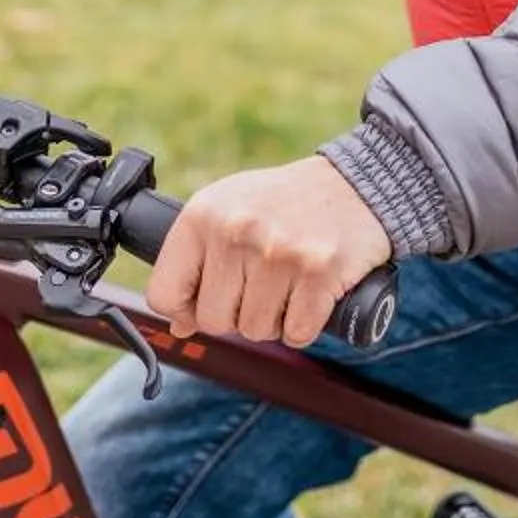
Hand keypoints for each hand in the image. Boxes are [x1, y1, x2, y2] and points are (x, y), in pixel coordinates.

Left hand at [144, 156, 394, 346]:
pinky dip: (304, 325)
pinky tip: (310, 294)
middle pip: (213, 320)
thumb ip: (197, 262)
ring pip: (255, 330)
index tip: (205, 302)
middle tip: (260, 287)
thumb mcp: (229, 213)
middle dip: (236, 315)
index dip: (185, 309)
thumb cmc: (283, 203)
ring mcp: (278, 252)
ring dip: (273, 320)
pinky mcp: (319, 271)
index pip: (164, 294)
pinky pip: (297, 333)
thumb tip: (179, 324)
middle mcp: (236, 231)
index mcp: (202, 215)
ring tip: (287, 284)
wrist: (353, 184)